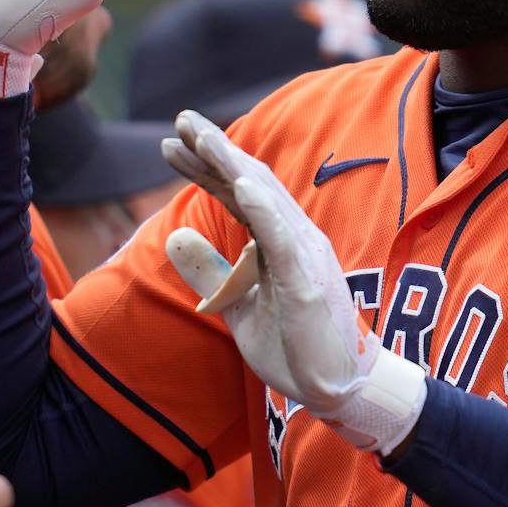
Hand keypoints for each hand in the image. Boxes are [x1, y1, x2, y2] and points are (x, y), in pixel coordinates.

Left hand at [161, 110, 424, 455]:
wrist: (338, 387)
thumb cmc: (293, 346)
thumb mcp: (237, 306)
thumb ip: (209, 270)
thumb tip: (174, 235)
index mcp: (275, 242)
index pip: (236, 194)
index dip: (205, 167)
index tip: (169, 144)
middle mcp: (292, 237)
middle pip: (250, 182)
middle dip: (214, 149)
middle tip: (180, 119)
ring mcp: (303, 255)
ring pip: (265, 199)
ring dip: (233, 165)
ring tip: (202, 137)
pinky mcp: (307, 280)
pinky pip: (283, 237)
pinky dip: (262, 208)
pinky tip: (241, 183)